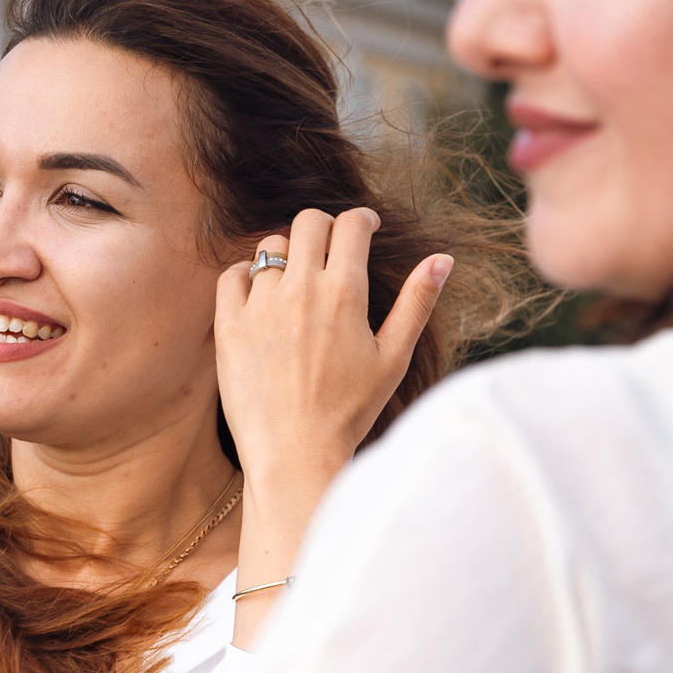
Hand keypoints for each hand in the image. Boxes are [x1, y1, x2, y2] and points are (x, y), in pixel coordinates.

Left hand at [215, 207, 451, 486]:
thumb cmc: (351, 411)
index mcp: (345, 292)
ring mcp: (260, 305)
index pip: (350, 224)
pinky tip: (260, 297)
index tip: (364, 228)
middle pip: (308, 222)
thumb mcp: (393, 358)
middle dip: (324, 227)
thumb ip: (417, 302)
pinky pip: (232, 276)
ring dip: (286, 255)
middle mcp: (300, 289)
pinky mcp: (229, 325)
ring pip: (269, 247)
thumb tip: (442, 259)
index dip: (361, 220)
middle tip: (330, 248)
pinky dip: (245, 277)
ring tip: (296, 282)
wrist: (295, 453)